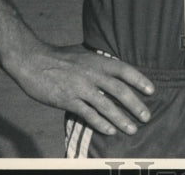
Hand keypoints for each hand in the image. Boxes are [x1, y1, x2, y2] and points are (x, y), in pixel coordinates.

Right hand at [4, 42, 155, 135]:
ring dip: (121, 119)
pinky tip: (110, 131)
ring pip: (106, 106)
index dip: (140, 80)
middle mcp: (92, 73)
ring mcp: (80, 88)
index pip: (124, 70)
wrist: (32, 61)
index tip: (152, 91)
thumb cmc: (58, 57)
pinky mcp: (67, 100)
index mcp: (97, 60)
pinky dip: (100, 123)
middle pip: (120, 90)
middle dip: (135, 105)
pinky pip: (88, 114)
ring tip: (132, 129)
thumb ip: (98, 62)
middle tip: (146, 117)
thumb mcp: (82, 53)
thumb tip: (113, 67)